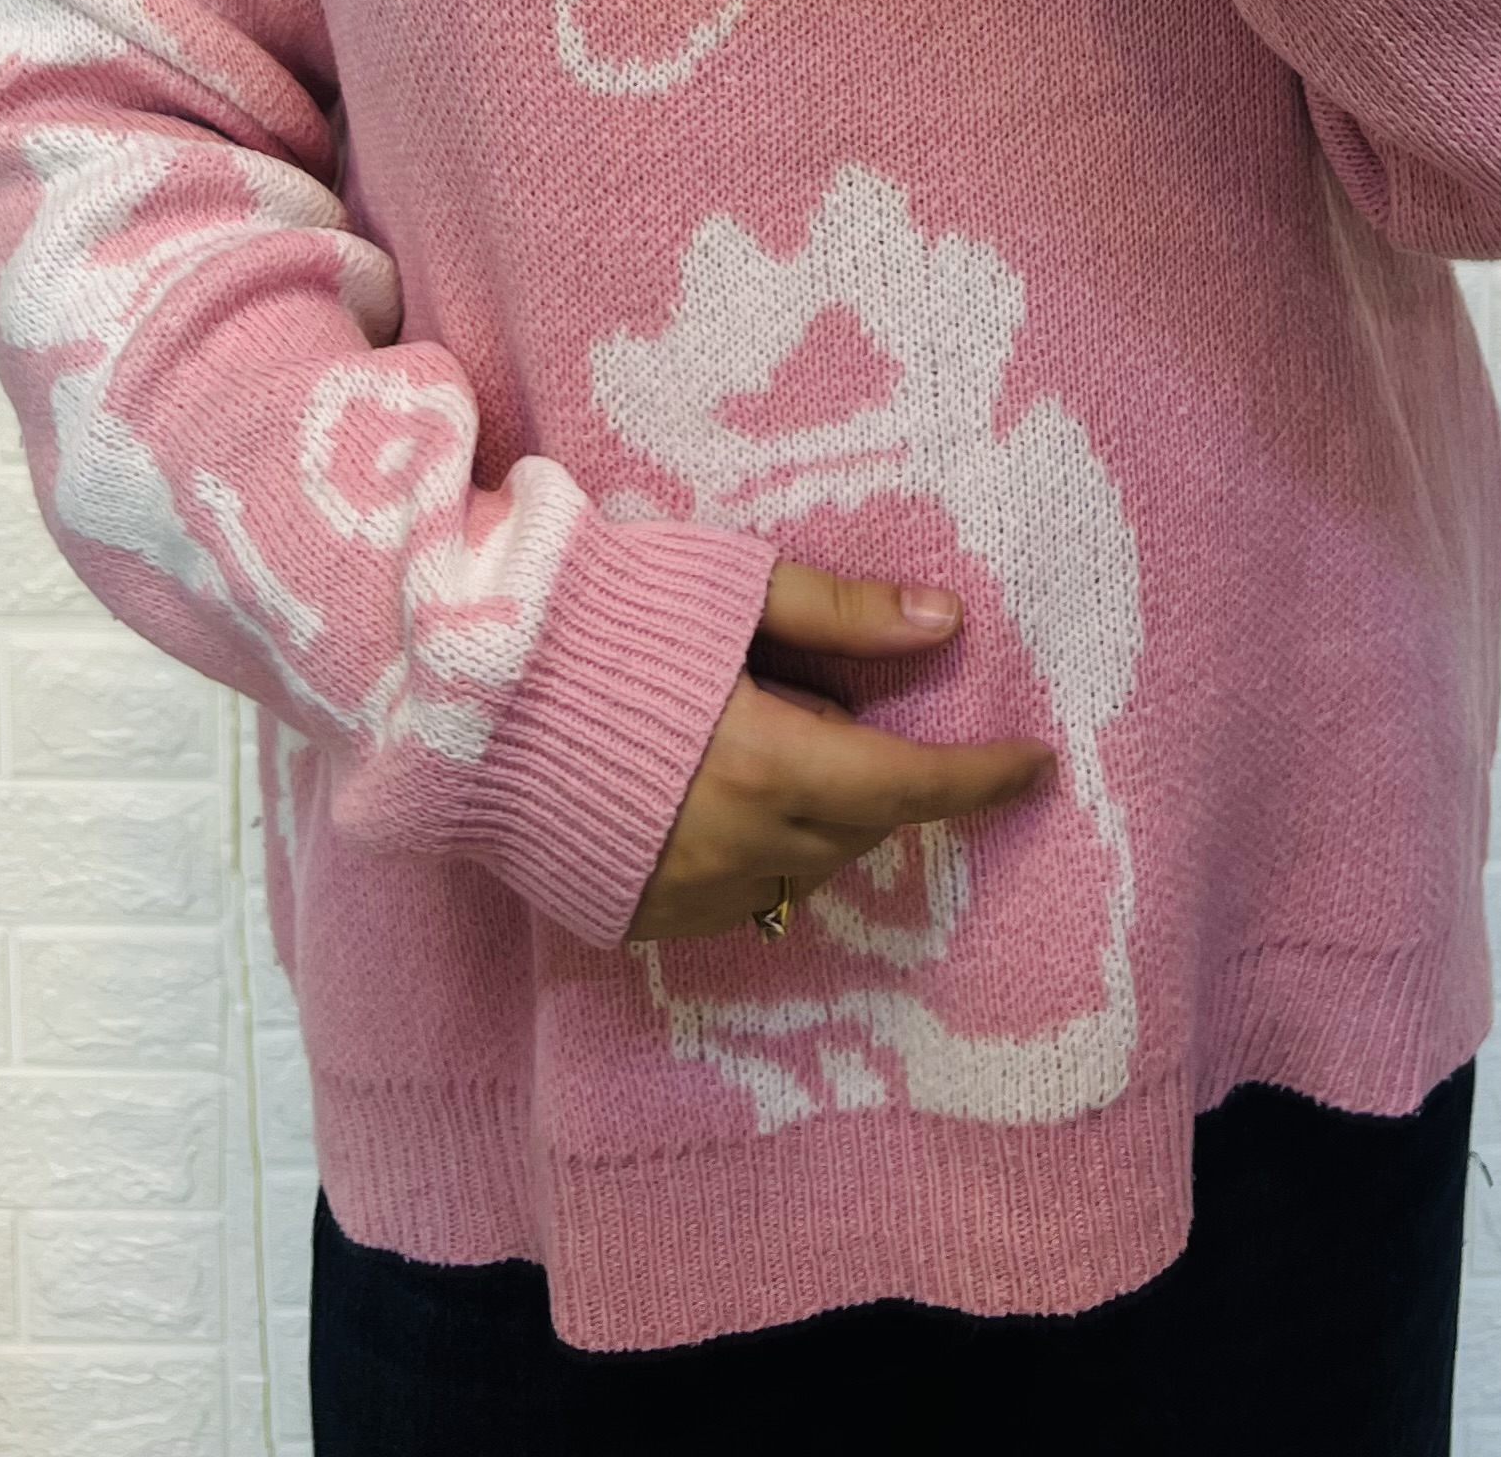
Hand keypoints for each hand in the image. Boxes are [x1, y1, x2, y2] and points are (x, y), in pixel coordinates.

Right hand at [623, 559, 1055, 944]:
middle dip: (883, 780)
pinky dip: (761, 849)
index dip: (982, 778)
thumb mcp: (731, 589)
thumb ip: (842, 612)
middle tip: (850, 712)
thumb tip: (947, 620)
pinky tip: (720, 790)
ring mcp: (686, 893)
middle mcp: (740, 847)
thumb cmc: (605, 615)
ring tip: (772, 739)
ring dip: (822, 815)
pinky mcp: (640, 913)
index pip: (912, 788)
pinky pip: (739, 895)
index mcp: (772, 764)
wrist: (465, 689)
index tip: (1035, 765)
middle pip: (860, 827)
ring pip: (803, 867)